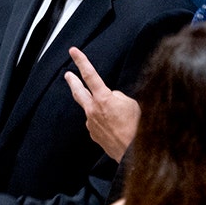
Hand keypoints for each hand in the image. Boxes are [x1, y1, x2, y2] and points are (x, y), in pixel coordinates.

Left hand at [65, 47, 140, 161]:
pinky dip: (105, 121)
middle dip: (73, 81)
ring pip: (92, 109)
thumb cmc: (137, 128)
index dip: (81, 61)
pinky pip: (97, 122)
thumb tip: (111, 98)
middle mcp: (93, 110)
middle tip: (68, 74)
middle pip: (79, 91)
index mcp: (103, 99)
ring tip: (114, 113)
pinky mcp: (93, 134)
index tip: (73, 51)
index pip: (90, 75)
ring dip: (99, 107)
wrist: (133, 153)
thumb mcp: (132, 104)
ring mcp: (91, 123)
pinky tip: (115, 127)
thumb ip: (117, 97)